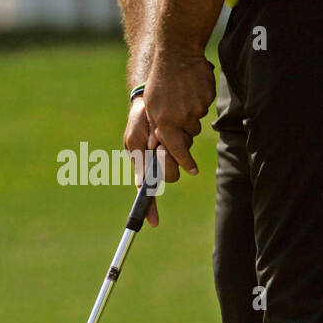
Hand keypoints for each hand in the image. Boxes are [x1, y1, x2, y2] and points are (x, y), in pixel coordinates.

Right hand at [123, 96, 178, 226]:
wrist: (152, 99)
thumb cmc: (139, 121)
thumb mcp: (135, 139)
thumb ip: (139, 161)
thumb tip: (140, 185)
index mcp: (144, 167)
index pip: (147, 192)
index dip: (149, 208)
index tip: (152, 222)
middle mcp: (160, 163)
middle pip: (169, 177)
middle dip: (165, 163)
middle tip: (158, 148)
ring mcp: (172, 153)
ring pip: (180, 163)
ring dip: (171, 150)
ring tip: (160, 134)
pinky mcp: (183, 142)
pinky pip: (186, 147)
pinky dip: (179, 139)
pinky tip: (170, 129)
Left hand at [143, 46, 214, 175]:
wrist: (177, 53)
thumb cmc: (160, 81)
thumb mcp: (151, 105)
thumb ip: (157, 126)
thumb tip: (159, 146)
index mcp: (164, 121)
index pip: (176, 149)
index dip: (185, 161)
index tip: (192, 170)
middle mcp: (181, 117)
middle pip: (189, 136)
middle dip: (184, 129)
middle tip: (178, 112)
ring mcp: (196, 107)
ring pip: (197, 121)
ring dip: (191, 114)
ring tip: (181, 96)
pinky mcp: (207, 98)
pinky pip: (205, 106)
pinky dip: (198, 101)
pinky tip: (191, 88)